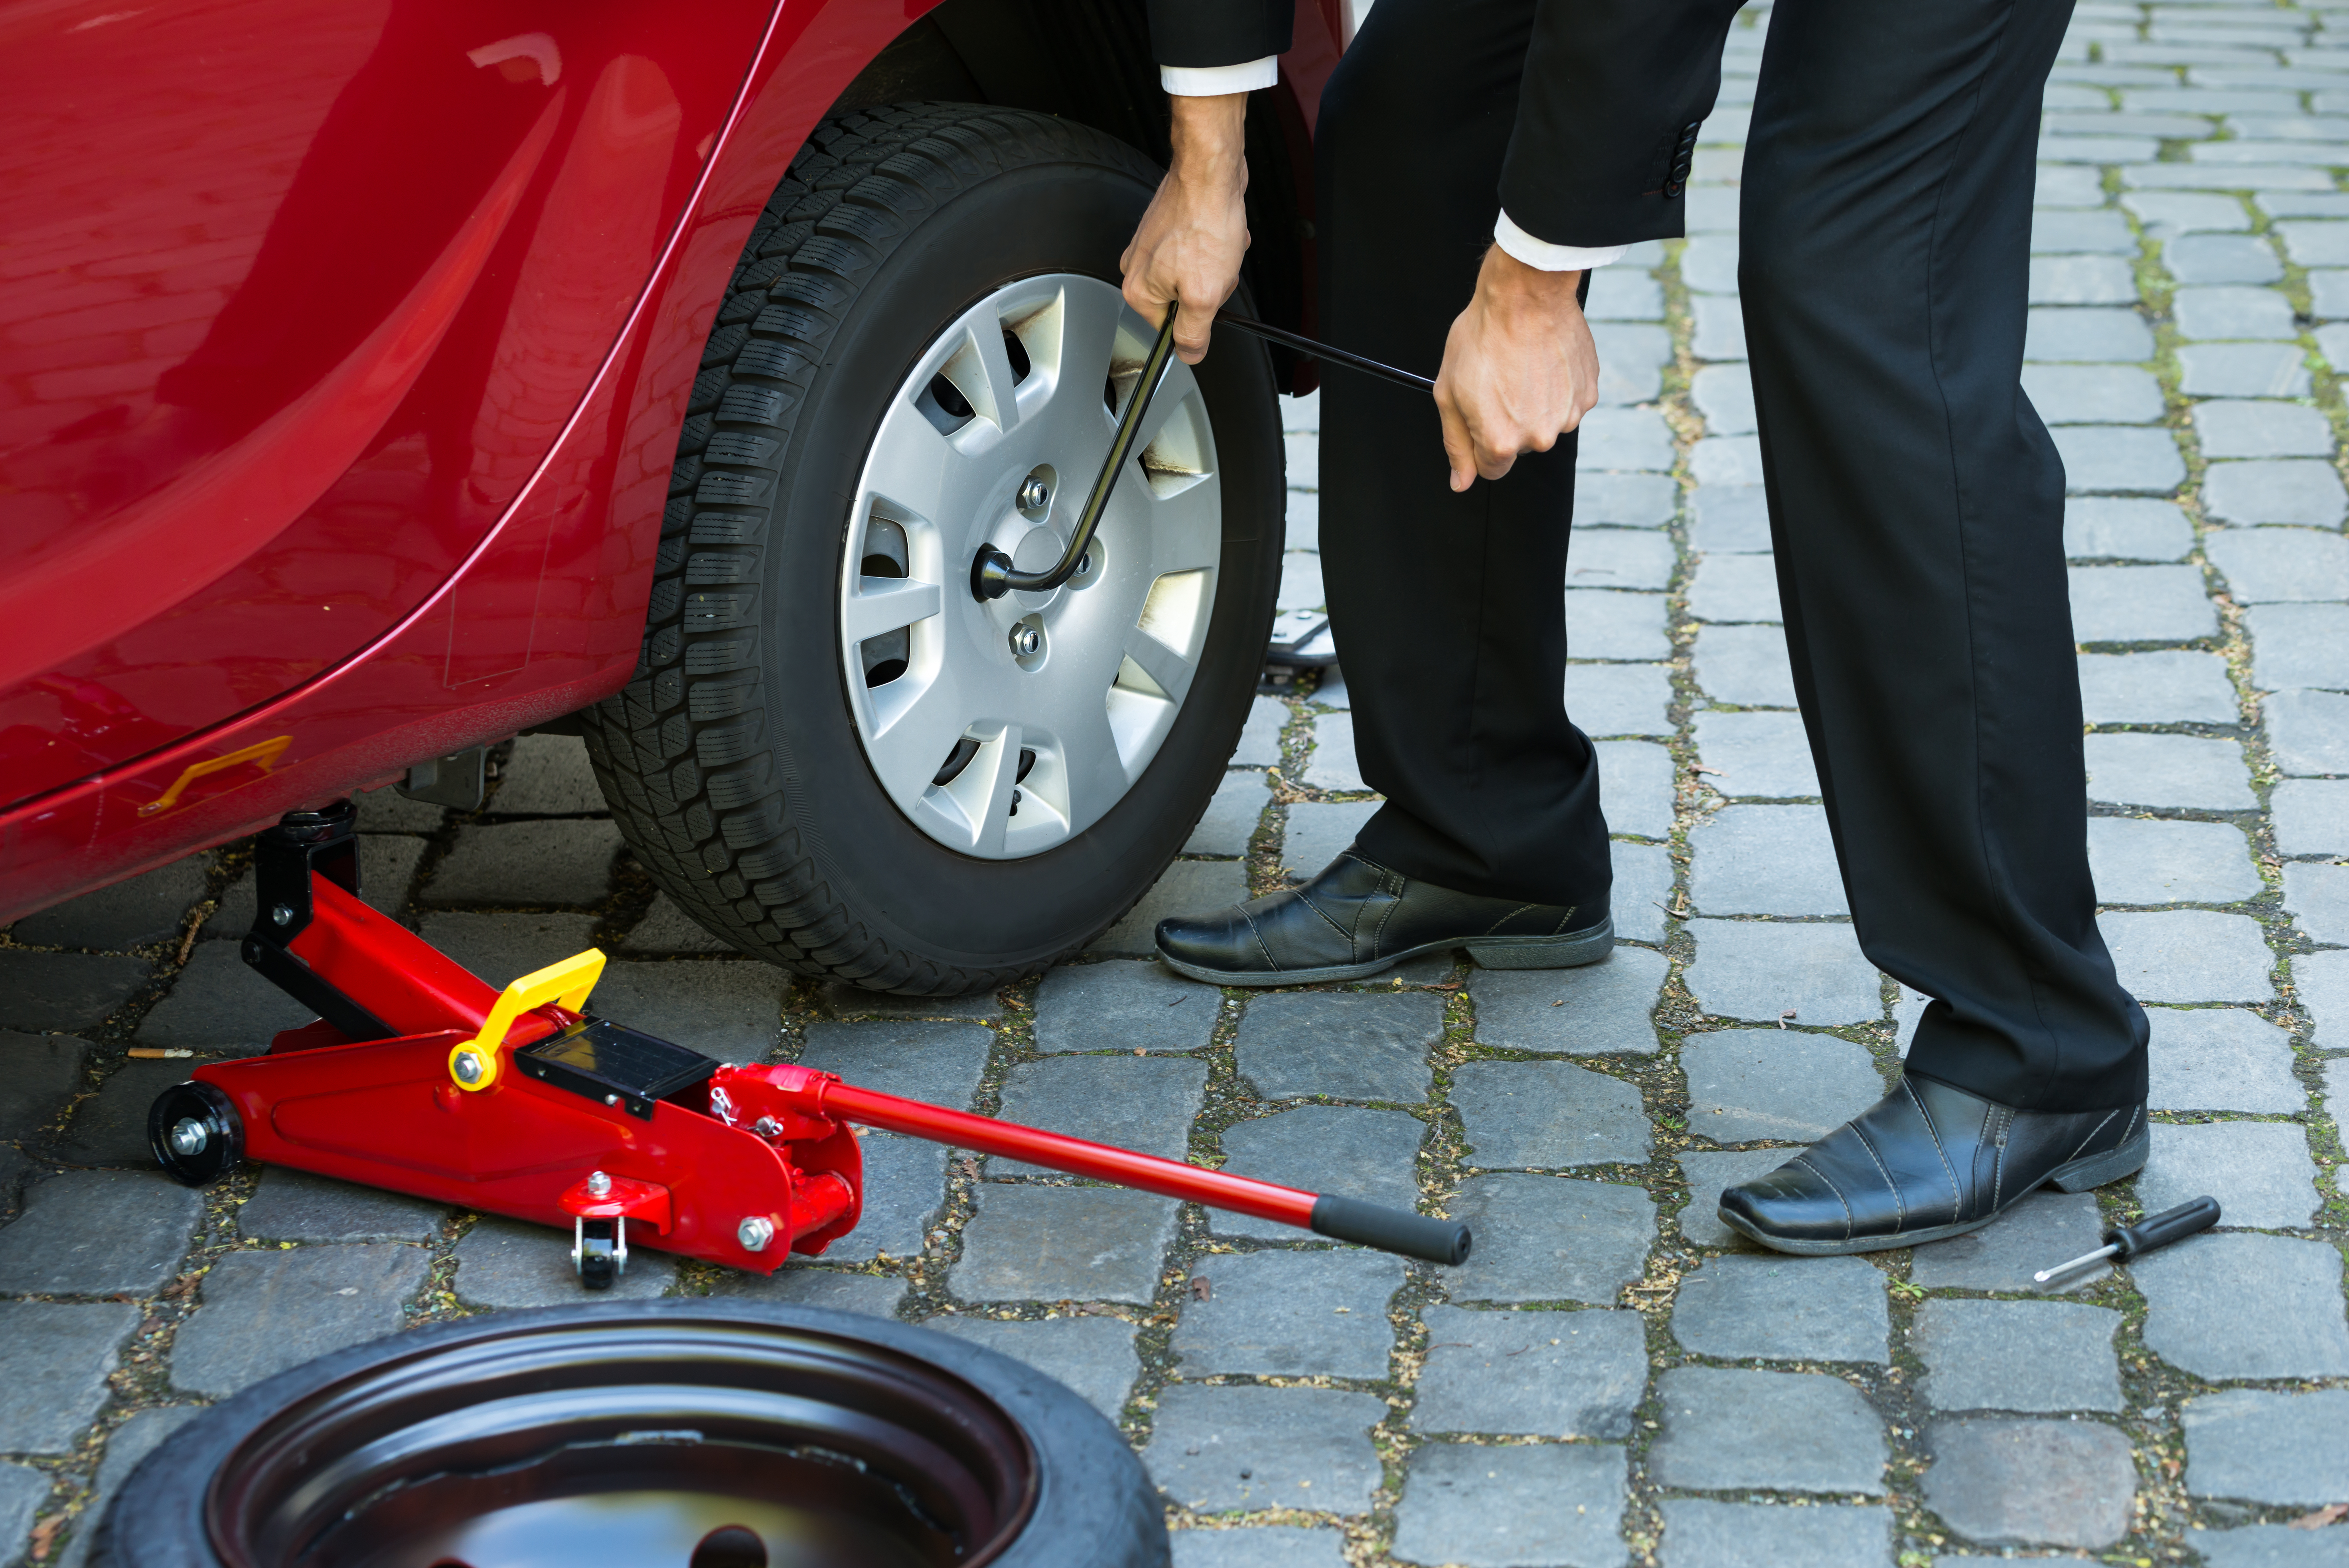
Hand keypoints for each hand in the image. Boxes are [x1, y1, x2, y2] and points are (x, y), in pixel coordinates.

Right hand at [1120, 93, 1250, 363]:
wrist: (1210, 172)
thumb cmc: (1204, 223)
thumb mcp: (1204, 296)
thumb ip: (1194, 333)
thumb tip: (1189, 354)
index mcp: (1139, 290)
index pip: (1170, 329)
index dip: (1198, 318)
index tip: (1208, 299)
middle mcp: (1138, 267)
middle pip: (1183, 301)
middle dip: (1209, 288)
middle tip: (1215, 268)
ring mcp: (1152, 245)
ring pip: (1194, 275)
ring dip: (1216, 265)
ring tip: (1219, 246)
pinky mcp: (1169, 227)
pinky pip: (1198, 251)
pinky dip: (1215, 246)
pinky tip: (1221, 233)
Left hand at [1434, 246, 1600, 489]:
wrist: (1525, 296)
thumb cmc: (1484, 337)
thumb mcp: (1449, 393)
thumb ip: (1455, 444)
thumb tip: (1460, 481)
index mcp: (1501, 442)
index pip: (1491, 469)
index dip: (1480, 441)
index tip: (1481, 412)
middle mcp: (1539, 437)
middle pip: (1519, 446)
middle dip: (1506, 421)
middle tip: (1499, 380)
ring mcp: (1567, 416)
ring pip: (1544, 424)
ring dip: (1533, 403)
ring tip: (1521, 367)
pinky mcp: (1587, 394)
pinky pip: (1568, 403)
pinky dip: (1556, 388)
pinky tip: (1543, 362)